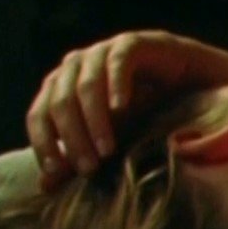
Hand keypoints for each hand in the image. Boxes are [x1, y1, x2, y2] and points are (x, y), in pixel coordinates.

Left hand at [24, 30, 227, 190]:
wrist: (189, 83)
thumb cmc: (144, 111)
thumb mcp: (109, 138)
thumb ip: (78, 154)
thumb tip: (44, 187)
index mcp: (59, 85)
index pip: (38, 114)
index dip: (43, 142)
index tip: (56, 172)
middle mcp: (75, 64)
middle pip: (60, 102)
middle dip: (73, 138)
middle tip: (90, 167)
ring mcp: (102, 50)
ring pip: (85, 85)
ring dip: (94, 121)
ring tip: (108, 149)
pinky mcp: (132, 41)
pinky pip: (118, 63)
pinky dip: (117, 86)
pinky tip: (122, 109)